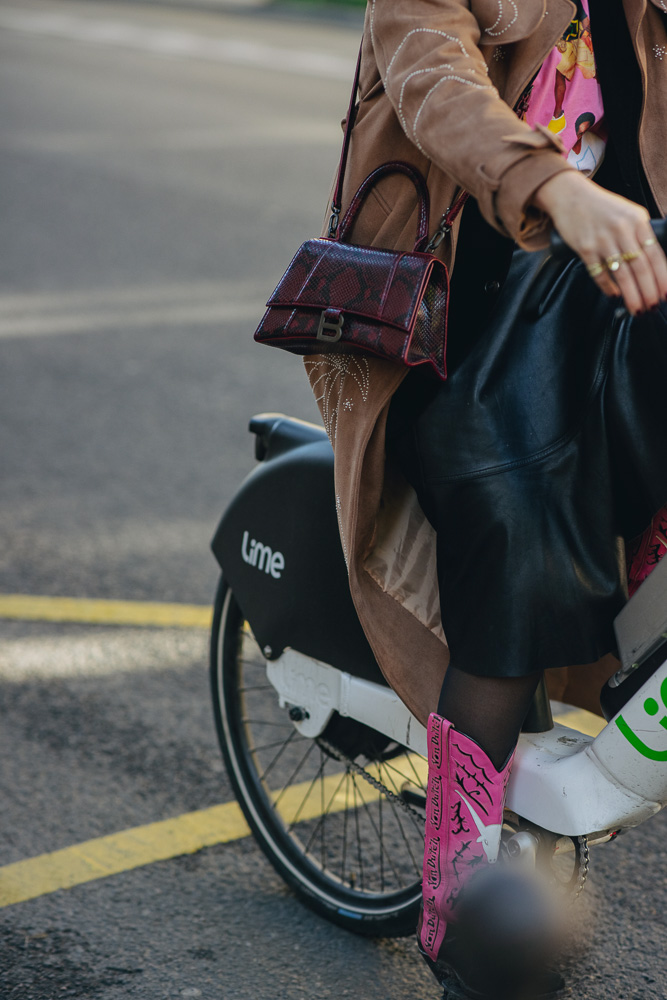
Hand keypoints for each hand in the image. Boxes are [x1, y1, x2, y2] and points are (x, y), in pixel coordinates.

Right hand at [533, 170, 666, 315]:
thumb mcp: (628, 213)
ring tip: (637, 308)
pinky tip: (614, 295)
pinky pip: (600, 273)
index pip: (655, 254)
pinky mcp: (585, 248)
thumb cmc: (600, 207)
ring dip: (631, 295)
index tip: (665, 294)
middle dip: (648, 291)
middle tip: (652, 306)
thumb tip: (654, 264)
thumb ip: (641, 233)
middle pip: (640, 267)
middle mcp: (621, 229)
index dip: (662, 277)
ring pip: (622, 274)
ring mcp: (602, 239)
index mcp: (637, 220)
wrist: (570, 195)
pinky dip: (608, 287)